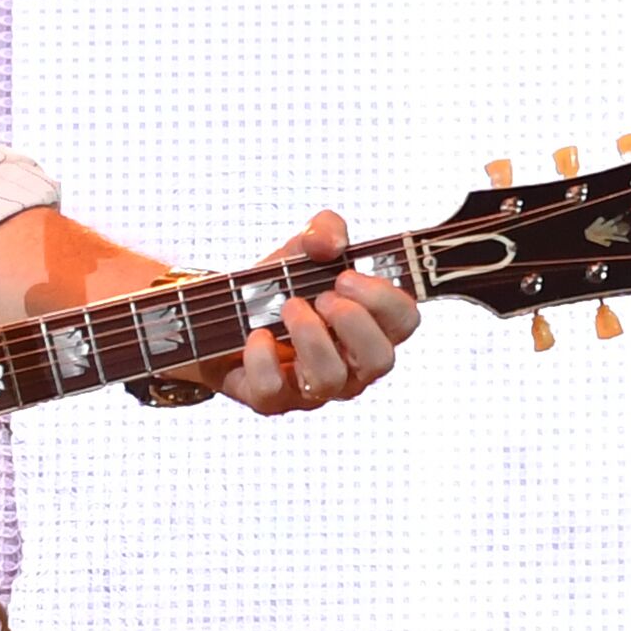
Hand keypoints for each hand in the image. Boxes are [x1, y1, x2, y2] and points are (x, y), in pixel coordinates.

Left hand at [217, 209, 418, 412]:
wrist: (224, 313)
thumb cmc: (280, 286)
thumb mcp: (304, 248)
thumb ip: (326, 230)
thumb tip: (329, 245)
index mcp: (372, 328)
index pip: (405, 321)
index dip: (383, 299)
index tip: (345, 277)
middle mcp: (352, 365)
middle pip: (380, 360)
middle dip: (352, 322)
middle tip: (323, 296)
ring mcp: (314, 389)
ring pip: (330, 379)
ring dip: (309, 335)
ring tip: (287, 306)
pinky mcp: (272, 400)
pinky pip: (274, 390)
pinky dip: (262, 357)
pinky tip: (256, 335)